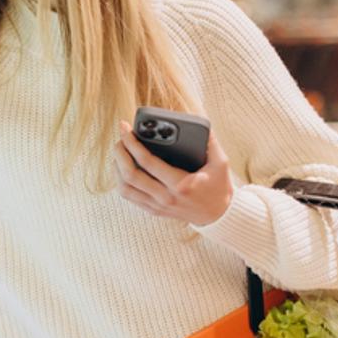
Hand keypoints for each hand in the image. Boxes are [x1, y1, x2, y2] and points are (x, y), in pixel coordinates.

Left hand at [114, 120, 233, 226]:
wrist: (218, 215)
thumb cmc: (218, 187)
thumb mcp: (220, 163)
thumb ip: (210, 141)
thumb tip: (198, 122)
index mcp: (181, 185)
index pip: (148, 162)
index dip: (133, 143)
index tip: (126, 129)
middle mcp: (166, 198)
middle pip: (130, 175)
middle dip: (120, 153)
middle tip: (119, 139)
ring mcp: (157, 206)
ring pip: (125, 187)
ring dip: (117, 167)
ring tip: (119, 152)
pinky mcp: (153, 210)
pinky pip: (129, 196)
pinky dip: (121, 180)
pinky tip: (122, 167)